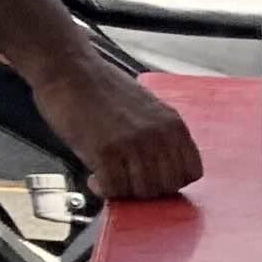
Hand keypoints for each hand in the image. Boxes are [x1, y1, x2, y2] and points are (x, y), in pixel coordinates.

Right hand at [34, 49, 200, 201]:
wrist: (69, 69)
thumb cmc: (103, 88)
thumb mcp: (148, 109)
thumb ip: (160, 136)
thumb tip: (162, 168)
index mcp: (173, 125)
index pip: (192, 172)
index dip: (172, 181)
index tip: (154, 179)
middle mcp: (159, 136)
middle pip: (168, 186)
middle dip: (147, 189)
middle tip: (128, 181)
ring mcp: (133, 144)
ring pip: (144, 191)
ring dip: (125, 190)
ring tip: (110, 178)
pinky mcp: (106, 151)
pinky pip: (115, 188)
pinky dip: (104, 189)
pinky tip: (95, 178)